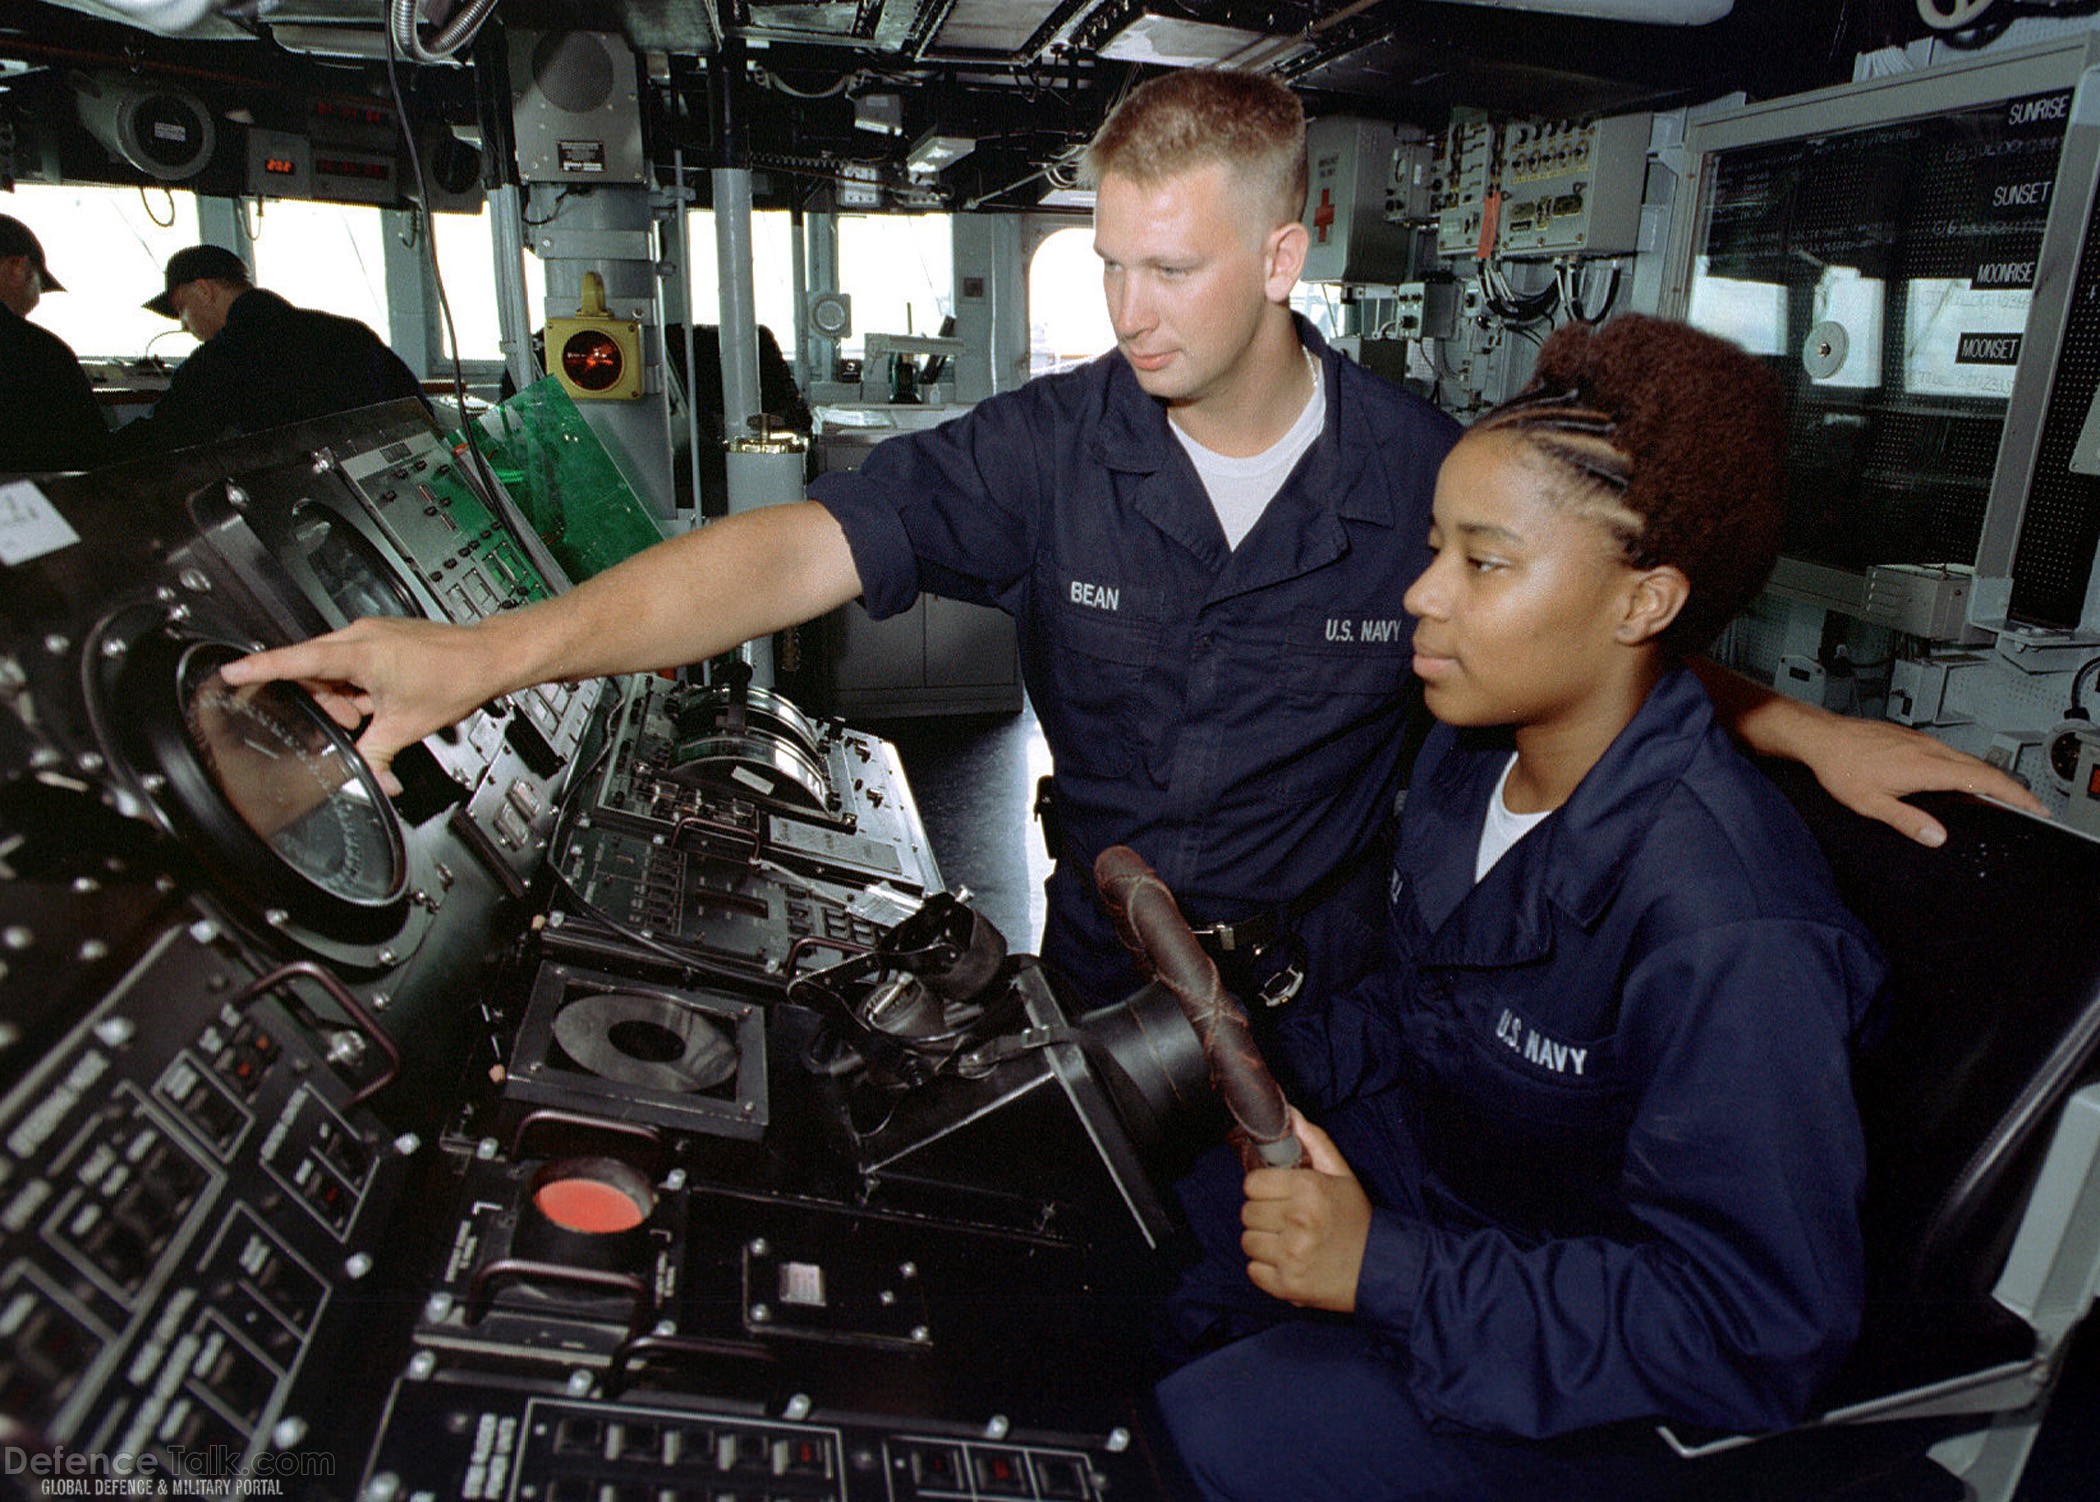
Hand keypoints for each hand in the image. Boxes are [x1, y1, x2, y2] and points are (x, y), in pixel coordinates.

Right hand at [219, 616, 510, 795]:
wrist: (487, 657)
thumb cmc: (454, 678)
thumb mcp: (406, 727)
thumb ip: (374, 756)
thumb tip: (367, 780)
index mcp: (359, 652)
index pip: (295, 660)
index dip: (258, 668)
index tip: (229, 671)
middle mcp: (359, 636)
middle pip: (312, 670)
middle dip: (325, 701)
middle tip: (353, 719)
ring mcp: (370, 634)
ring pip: (331, 669)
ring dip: (344, 696)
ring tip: (375, 710)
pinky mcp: (380, 638)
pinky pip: (350, 663)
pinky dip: (357, 686)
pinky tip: (380, 699)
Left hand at [1240, 1111, 1370, 1312]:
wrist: (1381, 1270)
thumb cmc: (1358, 1221)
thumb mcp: (1342, 1175)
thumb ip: (1314, 1141)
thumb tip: (1290, 1113)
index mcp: (1308, 1189)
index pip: (1252, 1184)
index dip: (1263, 1189)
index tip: (1277, 1196)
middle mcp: (1298, 1221)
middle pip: (1247, 1213)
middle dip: (1264, 1215)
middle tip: (1286, 1220)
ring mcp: (1291, 1256)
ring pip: (1247, 1241)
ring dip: (1263, 1242)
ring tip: (1288, 1242)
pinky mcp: (1287, 1286)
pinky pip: (1253, 1271)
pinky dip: (1266, 1269)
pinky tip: (1288, 1262)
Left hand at [1796, 712, 2045, 846]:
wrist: (1822, 737)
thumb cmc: (1841, 767)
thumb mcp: (1870, 803)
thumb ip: (1906, 820)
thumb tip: (1936, 837)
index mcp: (1926, 767)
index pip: (1985, 779)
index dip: (2015, 795)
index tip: (2035, 807)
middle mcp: (1930, 750)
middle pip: (1984, 768)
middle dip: (2012, 788)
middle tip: (2030, 807)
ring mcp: (1923, 742)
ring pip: (1968, 759)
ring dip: (1991, 777)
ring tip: (2005, 797)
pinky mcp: (1914, 739)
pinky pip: (1952, 754)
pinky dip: (1969, 768)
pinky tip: (1965, 780)